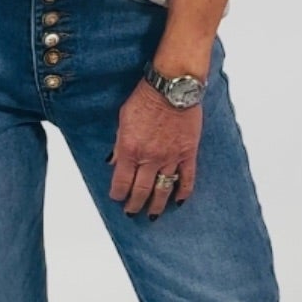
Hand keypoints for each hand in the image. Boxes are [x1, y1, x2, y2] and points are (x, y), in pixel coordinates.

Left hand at [108, 76, 201, 216]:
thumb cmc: (146, 98)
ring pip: (163, 189)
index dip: (118, 194)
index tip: (117, 198)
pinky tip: (178, 201)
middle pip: (141, 191)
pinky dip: (183, 192)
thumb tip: (114, 161)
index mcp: (130, 149)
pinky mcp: (188, 153)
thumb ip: (119, 144)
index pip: (121, 182)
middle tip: (132, 211)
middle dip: (134, 205)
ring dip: (156, 205)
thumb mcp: (123, 120)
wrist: (172, 88)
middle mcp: (150, 158)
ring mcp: (170, 158)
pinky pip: (187, 179)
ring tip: (152, 214)